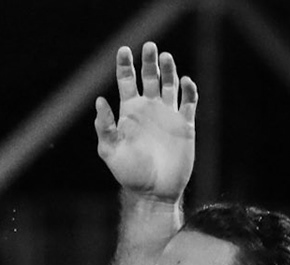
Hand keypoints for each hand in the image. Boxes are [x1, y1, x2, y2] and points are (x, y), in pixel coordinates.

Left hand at [95, 43, 196, 203]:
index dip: (125, 64)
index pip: (127, 80)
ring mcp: (168, 115)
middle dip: (149, 60)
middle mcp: (149, 109)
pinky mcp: (185, 126)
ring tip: (166, 58)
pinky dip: (189, 90)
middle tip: (150, 47)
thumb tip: (100, 100)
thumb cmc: (129, 174)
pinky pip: (189, 102)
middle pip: (150, 76)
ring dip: (169, 70)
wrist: (155, 192)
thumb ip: (105, 126)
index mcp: (130, 111)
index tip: (124, 49)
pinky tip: (185, 82)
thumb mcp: (110, 151)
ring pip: (170, 84)